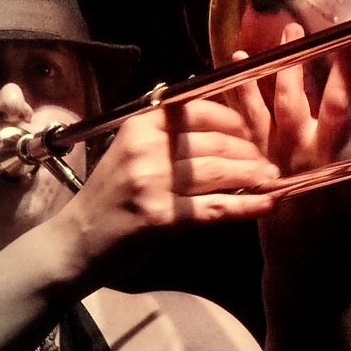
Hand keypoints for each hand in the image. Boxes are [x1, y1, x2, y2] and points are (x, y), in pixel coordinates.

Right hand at [51, 99, 278, 285]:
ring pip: (220, 171)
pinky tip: (269, 205)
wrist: (77, 241)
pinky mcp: (162, 216)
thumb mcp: (132, 152)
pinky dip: (247, 206)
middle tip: (270, 162)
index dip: (235, 121)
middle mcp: (147, 147)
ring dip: (255, 176)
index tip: (254, 133)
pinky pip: (216, 207)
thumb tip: (223, 127)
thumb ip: (169, 136)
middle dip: (251, 151)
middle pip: (216, 141)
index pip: (200, 109)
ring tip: (272, 180)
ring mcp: (154, 181)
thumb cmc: (111, 198)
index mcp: (141, 125)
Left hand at [230, 23, 350, 272]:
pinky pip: (249, 121)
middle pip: (337, 105)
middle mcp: (328, 164)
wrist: (308, 273)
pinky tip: (239, 55)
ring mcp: (292, 164)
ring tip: (292, 30)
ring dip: (289, 65)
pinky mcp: (263, 166)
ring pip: (288, 106)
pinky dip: (241, 88)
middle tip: (350, 29)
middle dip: (343, 64)